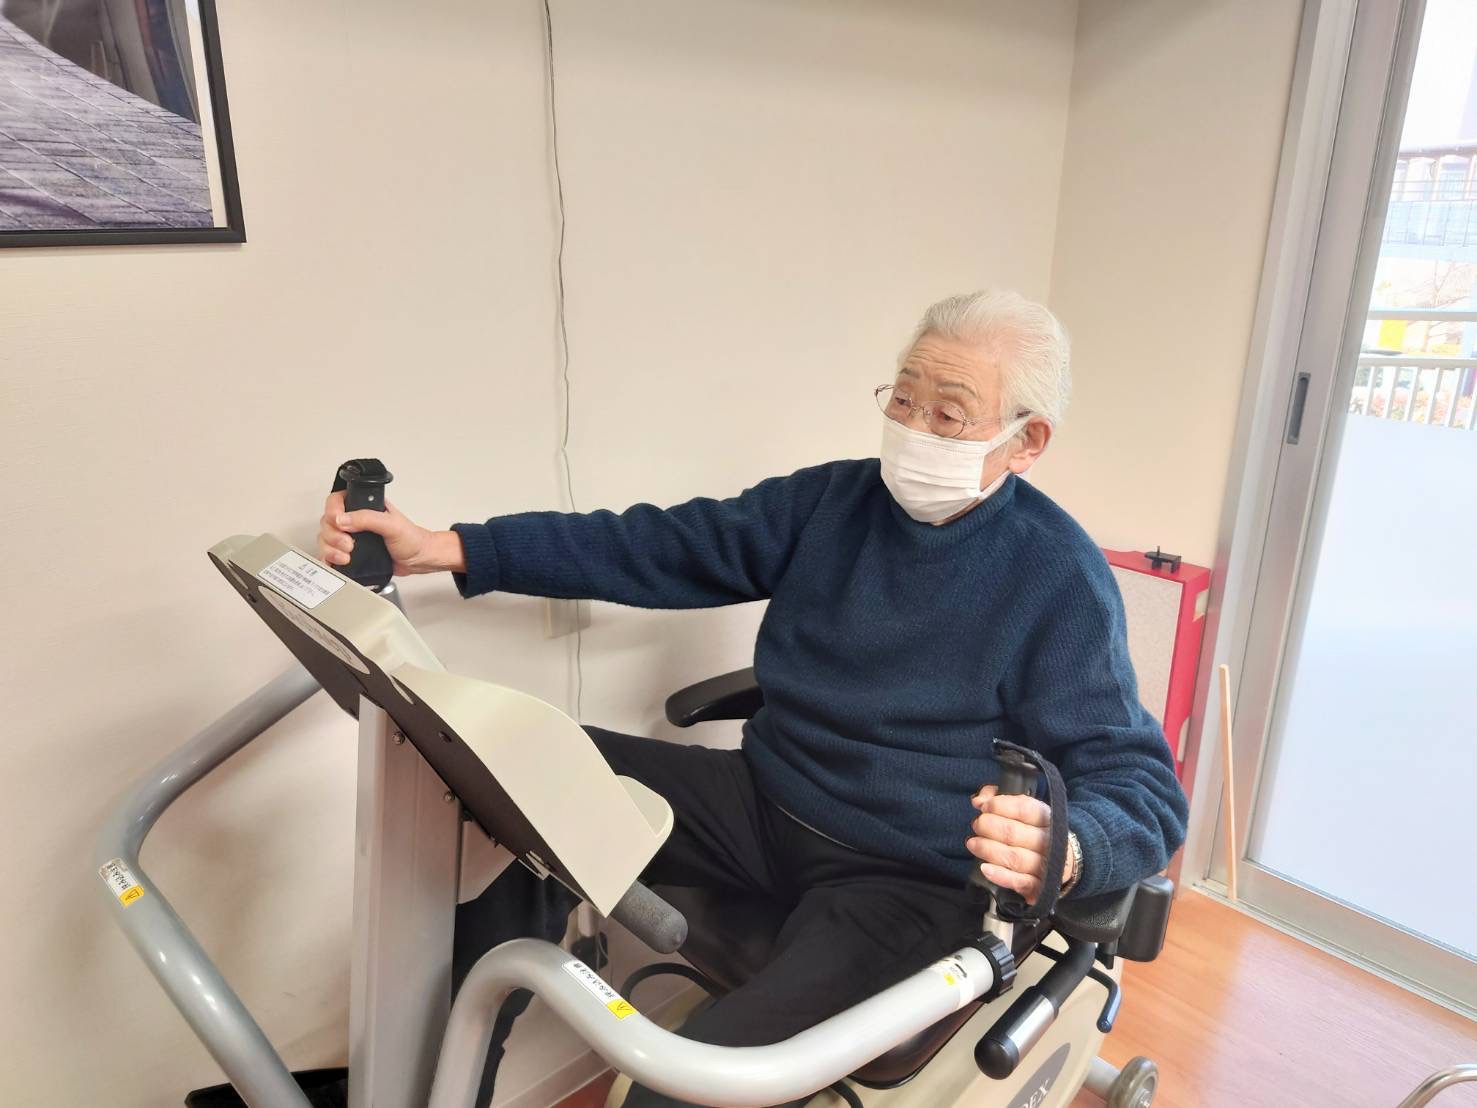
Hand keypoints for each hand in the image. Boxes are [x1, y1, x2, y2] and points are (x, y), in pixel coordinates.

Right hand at [316, 491, 464, 575]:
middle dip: (333, 536)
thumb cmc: (412, 539)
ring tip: (347, 557)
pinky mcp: (351, 553)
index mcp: (365, 506)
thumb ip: (367, 518)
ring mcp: (353, 536)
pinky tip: (339, 563)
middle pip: (328, 522)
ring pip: (327, 539)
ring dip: (331, 549)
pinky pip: (331, 554)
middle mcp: (356, 519)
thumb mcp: (392, 525)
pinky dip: (330, 559)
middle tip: (349, 545)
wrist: (420, 560)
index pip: (336, 501)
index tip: (338, 523)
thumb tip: (342, 519)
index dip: (332, 511)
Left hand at [966, 785, 1071, 904]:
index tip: (984, 807)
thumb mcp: (1023, 809)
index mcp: (1047, 818)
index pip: (1024, 808)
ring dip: (988, 850)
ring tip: (973, 843)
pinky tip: (985, 868)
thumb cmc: (1036, 830)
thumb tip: (979, 800)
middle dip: (988, 827)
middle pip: (1014, 833)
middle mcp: (1049, 841)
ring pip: (1014, 858)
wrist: (1066, 860)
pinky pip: (1019, 882)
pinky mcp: (1039, 886)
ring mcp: (1045, 865)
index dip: (1000, 806)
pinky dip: (1000, 875)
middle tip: (977, 825)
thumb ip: (998, 798)